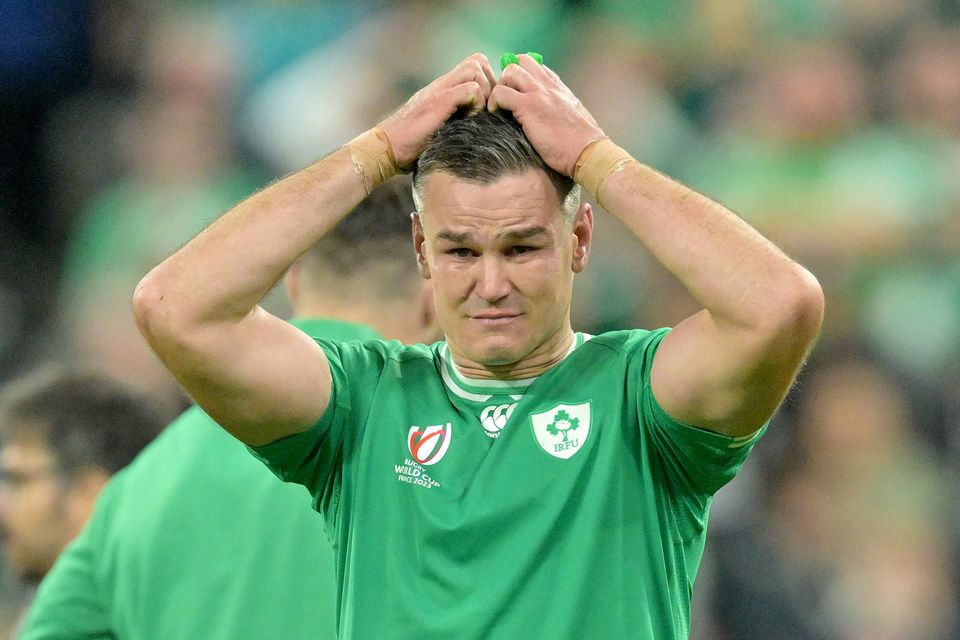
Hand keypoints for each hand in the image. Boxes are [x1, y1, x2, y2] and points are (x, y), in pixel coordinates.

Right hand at [381, 53, 496, 168]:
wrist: (385, 148)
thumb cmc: (410, 145)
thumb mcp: (438, 127)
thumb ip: (455, 119)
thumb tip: (480, 128)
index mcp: (443, 88)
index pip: (475, 65)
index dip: (488, 80)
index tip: (488, 105)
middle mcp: (442, 84)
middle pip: (478, 61)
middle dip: (490, 83)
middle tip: (486, 108)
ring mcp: (439, 90)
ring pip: (476, 70)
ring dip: (484, 92)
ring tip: (477, 114)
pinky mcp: (438, 102)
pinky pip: (471, 90)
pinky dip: (476, 104)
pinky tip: (469, 120)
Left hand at [487, 55, 605, 176]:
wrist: (587, 151)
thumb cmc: (581, 143)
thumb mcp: (573, 117)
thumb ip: (561, 109)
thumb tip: (552, 116)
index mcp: (559, 88)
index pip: (538, 66)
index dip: (523, 75)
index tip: (517, 91)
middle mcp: (548, 85)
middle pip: (521, 61)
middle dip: (508, 76)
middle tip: (505, 97)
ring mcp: (538, 93)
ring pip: (509, 71)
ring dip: (500, 86)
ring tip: (499, 106)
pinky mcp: (528, 106)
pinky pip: (501, 92)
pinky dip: (494, 102)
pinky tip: (495, 114)